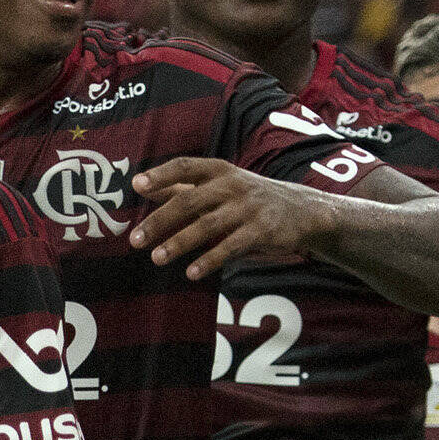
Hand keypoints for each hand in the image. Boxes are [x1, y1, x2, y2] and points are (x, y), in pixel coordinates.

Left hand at [127, 160, 336, 280]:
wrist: (302, 210)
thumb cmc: (250, 199)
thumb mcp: (221, 186)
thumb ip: (183, 187)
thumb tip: (142, 187)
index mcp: (219, 171)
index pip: (185, 167)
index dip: (160, 174)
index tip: (136, 185)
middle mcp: (232, 185)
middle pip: (189, 200)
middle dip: (160, 220)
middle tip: (135, 239)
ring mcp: (247, 207)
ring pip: (207, 225)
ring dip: (179, 242)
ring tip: (156, 258)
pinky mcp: (261, 230)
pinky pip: (230, 246)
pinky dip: (210, 260)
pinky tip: (191, 272)